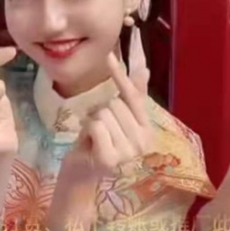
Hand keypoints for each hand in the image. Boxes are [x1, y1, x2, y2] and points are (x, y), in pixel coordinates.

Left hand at [76, 29, 153, 170]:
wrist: (82, 175)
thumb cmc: (98, 143)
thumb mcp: (115, 118)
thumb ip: (132, 95)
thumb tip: (145, 69)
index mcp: (147, 130)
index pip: (134, 96)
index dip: (120, 75)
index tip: (109, 55)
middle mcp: (143, 142)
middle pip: (115, 104)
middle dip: (100, 112)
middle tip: (99, 130)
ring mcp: (128, 152)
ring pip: (104, 114)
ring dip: (92, 123)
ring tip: (94, 138)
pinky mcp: (110, 159)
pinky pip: (96, 126)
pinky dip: (87, 130)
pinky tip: (89, 144)